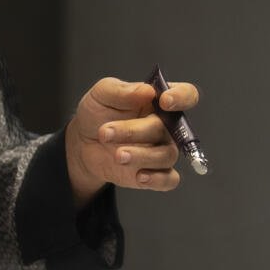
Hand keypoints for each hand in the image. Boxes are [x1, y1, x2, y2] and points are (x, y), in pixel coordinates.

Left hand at [64, 76, 201, 203]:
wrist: (83, 144)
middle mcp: (167, 126)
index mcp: (159, 101)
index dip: (182, 97)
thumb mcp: (102, 95)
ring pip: (167, 155)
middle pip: (170, 128)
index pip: (186, 94)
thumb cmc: (98, 114)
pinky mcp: (155, 173)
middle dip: (135, 131)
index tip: (163, 101)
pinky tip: (139, 176)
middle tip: (105, 133)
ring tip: (117, 155)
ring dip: (140, 156)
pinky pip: (169, 179)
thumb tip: (147, 90)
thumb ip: (122, 90)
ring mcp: (162, 150)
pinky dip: (157, 179)